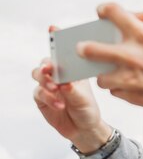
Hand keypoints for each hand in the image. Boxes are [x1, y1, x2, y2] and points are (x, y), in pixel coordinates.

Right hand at [32, 33, 111, 152]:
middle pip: (45, 62)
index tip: (53, 29)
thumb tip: (64, 83)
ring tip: (56, 89)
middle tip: (49, 69)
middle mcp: (58, 75)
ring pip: (38, 76)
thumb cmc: (87, 109)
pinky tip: (60, 104)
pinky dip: (48, 98)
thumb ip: (73, 90)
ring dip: (45, 81)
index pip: (62, 51)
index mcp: (72, 69)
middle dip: (46, 64)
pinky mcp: (41, 98)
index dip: (56, 38)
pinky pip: (39, 93)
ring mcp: (48, 86)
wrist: (83, 129)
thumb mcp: (85, 99)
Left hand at [78, 4, 142, 126]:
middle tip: (84, 48)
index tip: (103, 13)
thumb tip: (129, 15)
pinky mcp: (133, 97)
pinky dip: (119, 87)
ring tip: (114, 72)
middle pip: (91, 49)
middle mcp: (134, 57)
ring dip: (104, 73)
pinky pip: (115, 91)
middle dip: (84, 47)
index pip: (112, 13)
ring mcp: (131, 80)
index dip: (104, 10)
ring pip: (100, 77)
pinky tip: (131, 84)